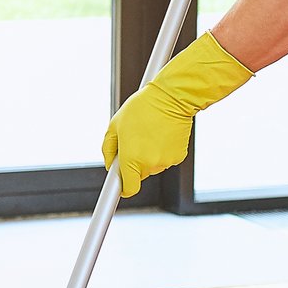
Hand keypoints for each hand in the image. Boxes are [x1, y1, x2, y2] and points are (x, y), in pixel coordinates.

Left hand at [99, 32, 253, 198]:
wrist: (172, 98)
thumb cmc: (142, 108)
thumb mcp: (115, 125)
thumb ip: (108, 149)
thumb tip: (110, 165)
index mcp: (131, 159)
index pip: (128, 189)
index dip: (123, 189)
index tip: (119, 189)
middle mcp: (150, 164)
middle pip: (139, 175)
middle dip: (134, 163)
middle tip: (134, 141)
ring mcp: (166, 162)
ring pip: (153, 167)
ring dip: (149, 156)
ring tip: (149, 132)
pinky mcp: (179, 156)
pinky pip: (165, 159)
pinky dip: (162, 151)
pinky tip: (162, 134)